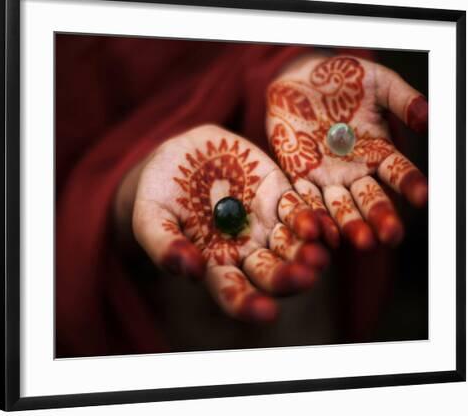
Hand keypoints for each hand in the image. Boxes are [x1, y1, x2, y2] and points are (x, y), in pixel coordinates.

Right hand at [131, 124, 328, 321]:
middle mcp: (245, 248)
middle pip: (272, 272)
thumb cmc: (159, 194)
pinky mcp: (277, 191)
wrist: (179, 155)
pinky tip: (317, 225)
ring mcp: (264, 221)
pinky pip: (298, 207)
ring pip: (292, 243)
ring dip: (306, 251)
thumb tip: (191, 272)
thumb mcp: (150, 217)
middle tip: (303, 277)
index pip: (234, 292)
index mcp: (215, 263)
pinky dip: (309, 217)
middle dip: (288, 278)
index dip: (249, 304)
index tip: (266, 312)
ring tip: (316, 255)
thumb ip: (164, 245)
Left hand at [266, 54, 427, 249]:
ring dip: (350, 224)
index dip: (410, 184)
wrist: (299, 79)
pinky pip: (306, 197)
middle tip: (390, 236)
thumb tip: (428, 116)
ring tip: (361, 240)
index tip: (422, 196)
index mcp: (379, 151)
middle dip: (381, 217)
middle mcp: (356, 170)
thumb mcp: (376, 83)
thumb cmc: (342, 80)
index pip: (399, 172)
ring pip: (341, 205)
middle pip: (372, 198)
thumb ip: (401, 99)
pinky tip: (322, 230)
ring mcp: (327, 176)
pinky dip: (314, 214)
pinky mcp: (298, 175)